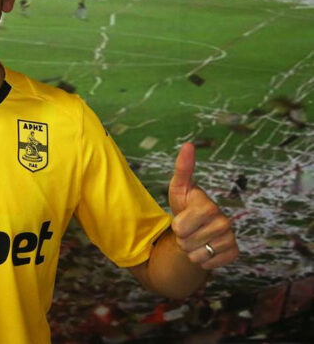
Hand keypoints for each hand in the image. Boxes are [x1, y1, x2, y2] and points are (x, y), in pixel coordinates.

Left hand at [168, 143, 238, 269]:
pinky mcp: (234, 253)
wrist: (197, 228)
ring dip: (190, 250)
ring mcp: (230, 238)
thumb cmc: (185, 205)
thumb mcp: (178, 187)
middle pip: (186, 242)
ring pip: (196, 256)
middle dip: (182, 239)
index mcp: (209, 206)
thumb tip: (188, 145)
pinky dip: (202, 261)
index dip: (176, 226)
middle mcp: (225, 222)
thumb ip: (182, 168)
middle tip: (189, 229)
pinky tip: (205, 248)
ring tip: (196, 238)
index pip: (180, 228)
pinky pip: (207, 265)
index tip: (182, 217)